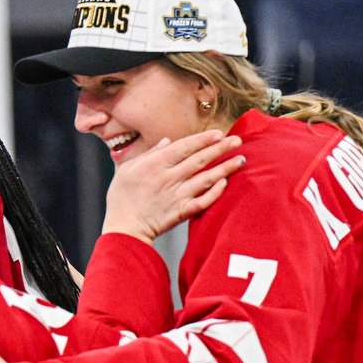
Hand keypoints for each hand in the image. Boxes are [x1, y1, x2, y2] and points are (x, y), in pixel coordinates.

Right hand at [103, 130, 243, 242]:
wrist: (124, 229)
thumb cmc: (121, 199)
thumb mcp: (126, 170)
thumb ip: (148, 154)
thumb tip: (166, 142)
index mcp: (154, 166)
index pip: (183, 147)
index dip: (202, 139)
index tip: (218, 133)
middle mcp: (168, 179)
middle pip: (199, 160)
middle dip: (220, 148)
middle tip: (237, 140)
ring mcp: (177, 196)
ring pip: (206, 179)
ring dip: (224, 168)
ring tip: (240, 159)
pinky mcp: (182, 212)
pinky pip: (204, 200)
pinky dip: (216, 192)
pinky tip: (225, 183)